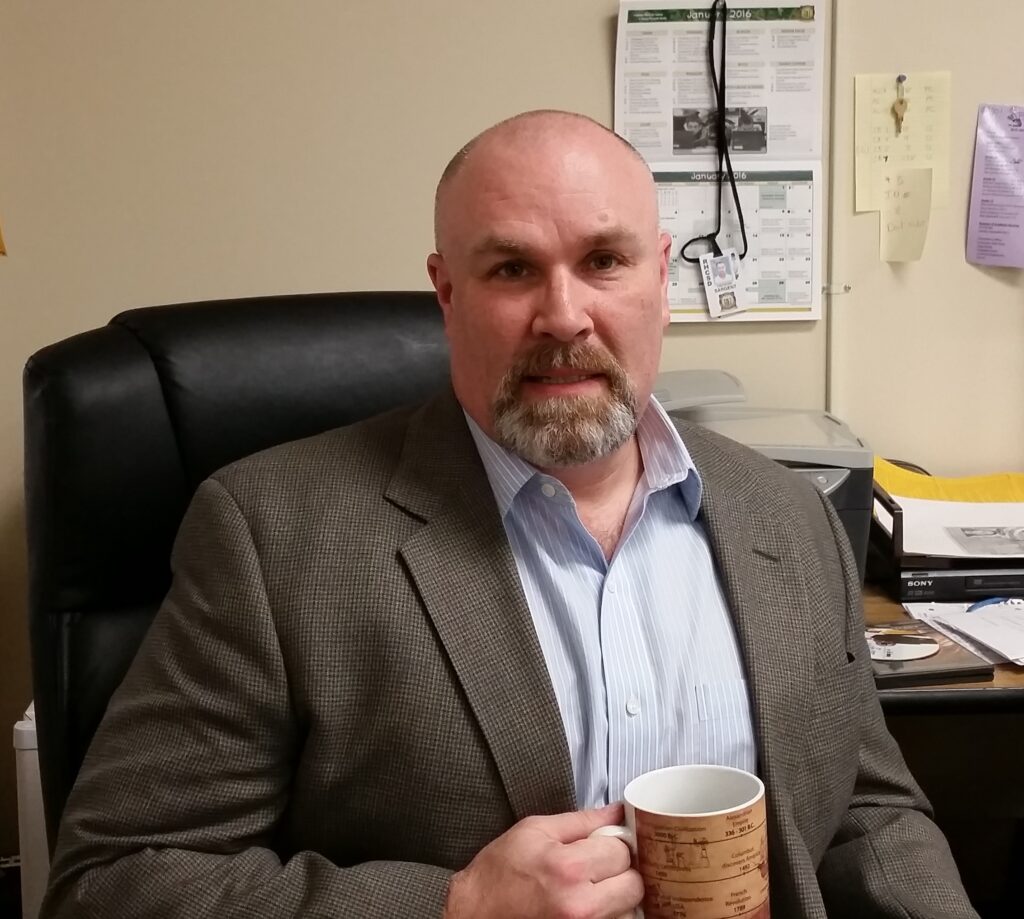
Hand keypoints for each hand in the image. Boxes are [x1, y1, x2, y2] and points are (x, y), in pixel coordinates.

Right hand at [443, 803, 642, 918]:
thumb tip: (615, 812)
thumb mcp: (535, 830)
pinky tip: (587, 900)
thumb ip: (581, 821)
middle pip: (634, 884)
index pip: (621, 850)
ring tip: (592, 885)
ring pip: (629, 909)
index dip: (613, 841)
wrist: (476, 912)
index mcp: (568, 868)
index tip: (603, 841)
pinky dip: (609, 912)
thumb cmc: (499, 873)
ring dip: (617, 894)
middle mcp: (580, 905)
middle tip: (601, 864)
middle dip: (621, 870)